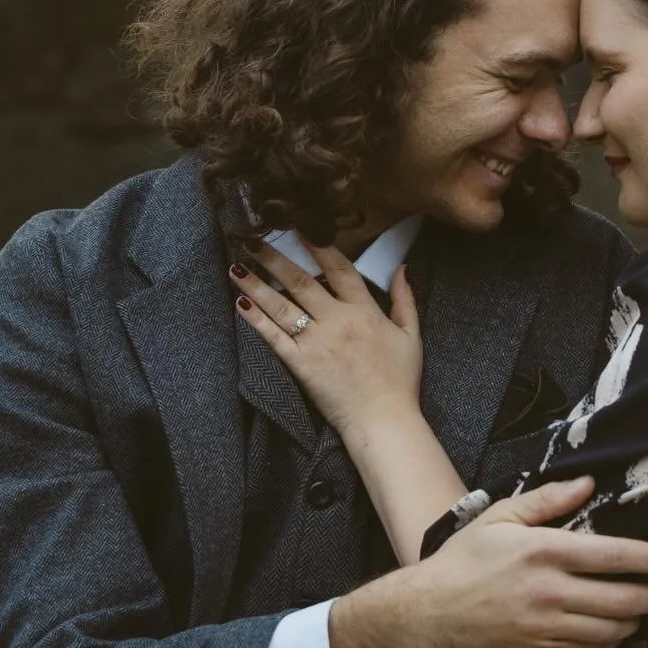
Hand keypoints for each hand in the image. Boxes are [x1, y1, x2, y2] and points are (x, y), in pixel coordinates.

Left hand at [230, 240, 421, 435]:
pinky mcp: (301, 365)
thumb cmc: (400, 381)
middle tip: (252, 239)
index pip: (338, 268)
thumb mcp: (411, 335)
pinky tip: (240, 303)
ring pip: (281, 305)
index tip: (298, 228)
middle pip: (300, 281)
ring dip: (256, 283)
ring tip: (236, 265)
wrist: (383, 420)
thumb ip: (405, 299)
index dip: (317, 245)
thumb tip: (403, 268)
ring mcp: (316, 342)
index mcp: (364, 311)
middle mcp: (337, 320)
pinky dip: (256, 319)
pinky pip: (274, 337)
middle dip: (274, 258)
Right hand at [409, 477, 647, 647]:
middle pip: (624, 600)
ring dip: (634, 621)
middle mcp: (549, 592)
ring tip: (638, 608)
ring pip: (612, 631)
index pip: (615, 556)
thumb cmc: (463, 560)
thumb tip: (589, 484)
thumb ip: (548, 500)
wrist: (427, 613)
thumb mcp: (500, 517)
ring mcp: (545, 628)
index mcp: (543, 551)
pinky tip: (610, 629)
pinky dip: (609, 642)